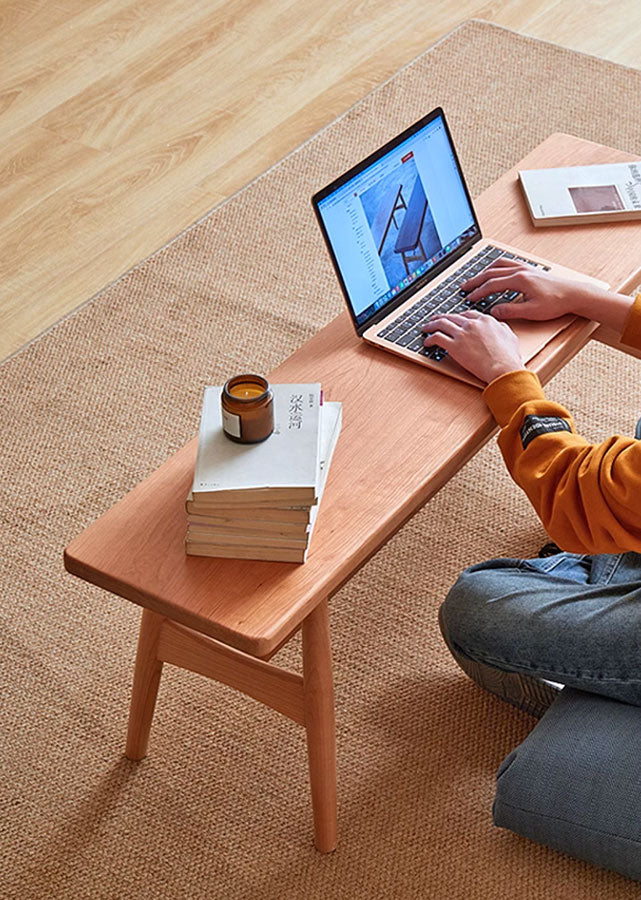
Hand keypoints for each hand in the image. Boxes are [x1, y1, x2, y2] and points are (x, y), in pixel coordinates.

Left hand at [422, 309, 525, 383]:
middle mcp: (472, 324)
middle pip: (452, 317)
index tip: (453, 319)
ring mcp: (462, 334)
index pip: (467, 314)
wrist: (503, 368)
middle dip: (442, 317)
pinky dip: (430, 339)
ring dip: (431, 325)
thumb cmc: (508, 357)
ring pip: (441, 324)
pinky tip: (427, 342)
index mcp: (486, 320)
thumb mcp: (510, 336)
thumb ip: (501, 328)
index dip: (458, 316)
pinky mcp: (454, 346)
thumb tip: (498, 325)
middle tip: (435, 320)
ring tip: (426, 328)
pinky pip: (437, 338)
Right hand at [462, 259, 588, 321]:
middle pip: (492, 272)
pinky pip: (509, 263)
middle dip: (476, 280)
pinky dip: (498, 267)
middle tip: (465, 286)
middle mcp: (521, 271)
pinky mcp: (531, 269)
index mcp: (520, 280)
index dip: (479, 292)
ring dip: (485, 271)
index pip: (492, 284)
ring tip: (476, 278)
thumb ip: (511, 311)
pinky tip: (496, 271)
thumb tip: (494, 311)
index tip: (469, 298)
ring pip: (499, 265)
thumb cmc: (556, 303)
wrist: (575, 294)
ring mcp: (526, 268)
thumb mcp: (532, 312)